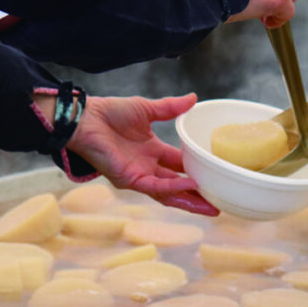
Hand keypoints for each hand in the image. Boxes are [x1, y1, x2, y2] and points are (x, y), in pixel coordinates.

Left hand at [65, 92, 219, 215]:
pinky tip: (190, 185)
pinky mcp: (129, 179)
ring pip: (170, 194)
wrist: (87, 118)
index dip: (198, 171)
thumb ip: (170, 108)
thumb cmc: (110, 113)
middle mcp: (148, 167)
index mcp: (153, 151)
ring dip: (190, 200)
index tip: (217, 175)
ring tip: (212, 207)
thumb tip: (193, 98)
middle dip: (198, 196)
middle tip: (220, 203)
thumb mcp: (147, 109)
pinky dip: (173, 187)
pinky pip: (155, 186)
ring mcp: (139, 176)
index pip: (180, 165)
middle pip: (178, 186)